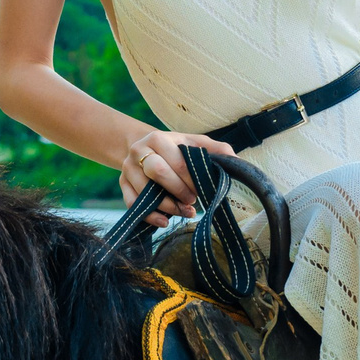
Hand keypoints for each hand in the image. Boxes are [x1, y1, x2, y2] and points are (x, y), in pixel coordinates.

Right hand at [118, 129, 235, 227]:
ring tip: (184, 212)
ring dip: (168, 206)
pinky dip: (150, 216)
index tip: (202, 189)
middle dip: (179, 190)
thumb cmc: (174, 148)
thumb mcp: (193, 143)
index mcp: (157, 138)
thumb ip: (216, 149)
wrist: (143, 147)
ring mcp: (128, 168)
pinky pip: (133, 204)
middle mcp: (138, 151)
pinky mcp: (122, 184)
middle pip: (158, 173)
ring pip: (145, 192)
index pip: (178, 161)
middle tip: (193, 200)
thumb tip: (237, 162)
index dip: (192, 179)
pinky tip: (164, 221)